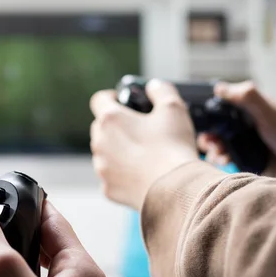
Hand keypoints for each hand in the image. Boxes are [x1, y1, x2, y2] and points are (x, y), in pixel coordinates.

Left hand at [90, 79, 198, 208]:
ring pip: (104, 153)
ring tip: (143, 154)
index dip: (111, 97)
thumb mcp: (173, 108)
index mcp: (110, 120)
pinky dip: (122, 173)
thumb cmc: (173, 148)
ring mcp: (101, 168)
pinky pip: (111, 176)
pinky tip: (142, 174)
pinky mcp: (108, 189)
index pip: (99, 99)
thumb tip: (154, 86)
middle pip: (100, 127)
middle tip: (139, 129)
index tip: (123, 101)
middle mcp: (100, 143)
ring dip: (117, 150)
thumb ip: (161, 90)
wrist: (176, 190)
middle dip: (116, 126)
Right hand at [197, 81, 275, 178]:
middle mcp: (247, 126)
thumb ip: (247, 98)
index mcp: (251, 110)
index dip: (209, 114)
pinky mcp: (248, 161)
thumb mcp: (270, 114)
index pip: (222, 107)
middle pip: (217, 128)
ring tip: (217, 156)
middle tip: (208, 143)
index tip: (203, 123)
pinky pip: (227, 161)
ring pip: (220, 145)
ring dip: (213, 150)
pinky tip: (223, 164)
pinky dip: (221, 162)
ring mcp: (247, 144)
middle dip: (208, 135)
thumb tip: (218, 88)